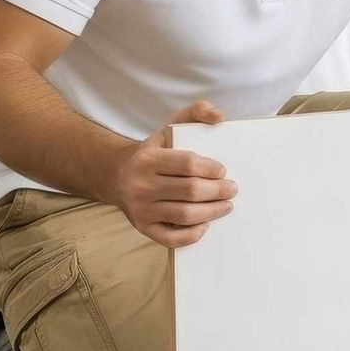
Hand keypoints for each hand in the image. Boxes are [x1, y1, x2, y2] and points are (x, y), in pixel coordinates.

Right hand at [109, 100, 237, 246]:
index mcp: (148, 159)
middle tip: (232, 189)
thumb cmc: (154, 152)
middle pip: (191, 191)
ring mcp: (141, 209)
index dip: (211, 168)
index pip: (187, 164)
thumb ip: (195, 112)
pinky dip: (193, 234)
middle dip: (218, 191)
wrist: (117, 175)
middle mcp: (141, 185)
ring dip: (213, 212)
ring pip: (185, 215)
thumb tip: (219, 116)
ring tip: (226, 205)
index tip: (223, 171)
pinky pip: (172, 238)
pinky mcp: (143, 228)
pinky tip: (206, 223)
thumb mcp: (169, 126)